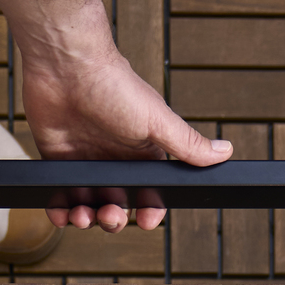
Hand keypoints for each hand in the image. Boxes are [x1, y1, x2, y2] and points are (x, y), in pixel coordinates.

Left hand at [17, 0, 231, 230]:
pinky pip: (59, 194)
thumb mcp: (157, 120)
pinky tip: (60, 213)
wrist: (67, 65)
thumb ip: (188, 144)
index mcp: (142, 153)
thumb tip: (225, 153)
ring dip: (87, 219)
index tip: (145, 219)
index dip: (149, 211)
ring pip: (88, 205)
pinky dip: (59, 209)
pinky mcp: (59, 160)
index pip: (150, 193)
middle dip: (115, 219)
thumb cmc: (114, 86)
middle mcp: (115, 160)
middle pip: (118, 205)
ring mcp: (86, 161)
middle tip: (110, 214)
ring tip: (82, 215)